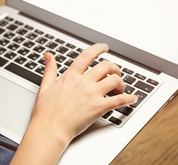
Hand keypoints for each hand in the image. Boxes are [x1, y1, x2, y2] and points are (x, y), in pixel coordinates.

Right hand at [11, 43, 136, 164]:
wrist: (50, 129)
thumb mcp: (45, 86)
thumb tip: (49, 56)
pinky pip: (119, 100)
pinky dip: (128, 98)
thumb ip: (50, 70)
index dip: (98, 48)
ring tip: (120, 88)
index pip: (87, 56)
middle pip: (106, 66)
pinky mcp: (99, 107)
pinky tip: (132, 98)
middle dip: (114, 67)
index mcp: (71, 76)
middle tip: (115, 72)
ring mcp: (92, 94)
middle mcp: (83, 82)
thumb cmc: (45, 112)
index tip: (104, 47)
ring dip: (121, 82)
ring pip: (114, 80)